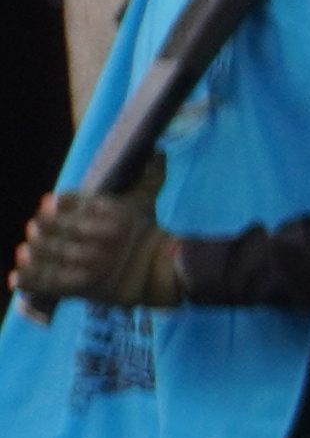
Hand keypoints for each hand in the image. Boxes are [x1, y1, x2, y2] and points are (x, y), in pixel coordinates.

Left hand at [18, 192, 186, 312]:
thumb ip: (148, 176)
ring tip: (27, 253)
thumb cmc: (149, 235)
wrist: (164, 274)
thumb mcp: (147, 203)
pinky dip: (28, 280)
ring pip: (43, 253)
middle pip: (48, 227)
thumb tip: (158, 150)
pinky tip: (18, 278)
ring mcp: (91, 262)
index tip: (49, 207)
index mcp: (110, 212)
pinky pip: (46, 282)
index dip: (53, 205)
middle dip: (39, 229)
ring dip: (30, 253)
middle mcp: (100, 236)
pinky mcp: (84, 286)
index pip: (65, 202)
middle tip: (37, 231)